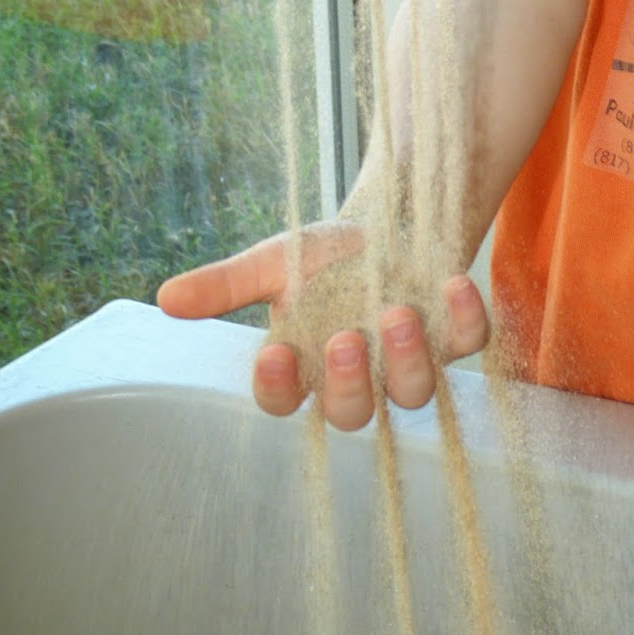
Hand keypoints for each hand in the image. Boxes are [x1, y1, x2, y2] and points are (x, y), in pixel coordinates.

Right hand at [157, 222, 488, 430]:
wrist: (389, 220)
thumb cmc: (327, 257)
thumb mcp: (276, 263)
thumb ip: (227, 285)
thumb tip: (166, 298)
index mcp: (307, 366)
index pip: (284, 402)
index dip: (279, 388)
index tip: (274, 352)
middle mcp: (361, 375)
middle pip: (353, 414)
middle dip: (349, 383)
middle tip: (345, 340)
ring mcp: (411, 360)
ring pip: (413, 393)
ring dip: (408, 358)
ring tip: (397, 313)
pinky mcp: (455, 334)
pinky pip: (468, 343)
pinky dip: (465, 316)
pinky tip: (453, 282)